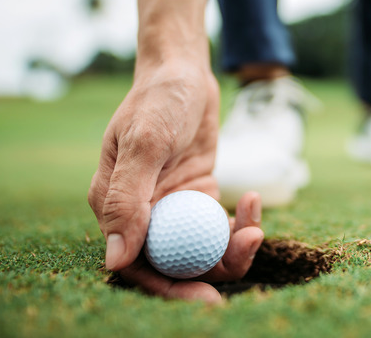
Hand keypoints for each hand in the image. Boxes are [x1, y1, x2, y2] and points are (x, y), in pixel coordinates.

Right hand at [88, 62, 263, 302]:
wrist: (183, 73)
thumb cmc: (157, 100)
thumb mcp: (144, 142)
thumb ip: (127, 199)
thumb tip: (116, 260)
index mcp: (115, 207)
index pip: (137, 265)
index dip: (169, 288)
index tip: (206, 298)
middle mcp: (143, 214)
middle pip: (175, 263)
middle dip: (210, 273)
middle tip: (246, 258)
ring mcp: (173, 207)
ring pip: (203, 249)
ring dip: (233, 246)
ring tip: (255, 227)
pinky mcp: (199, 197)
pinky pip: (221, 226)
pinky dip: (241, 221)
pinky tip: (254, 199)